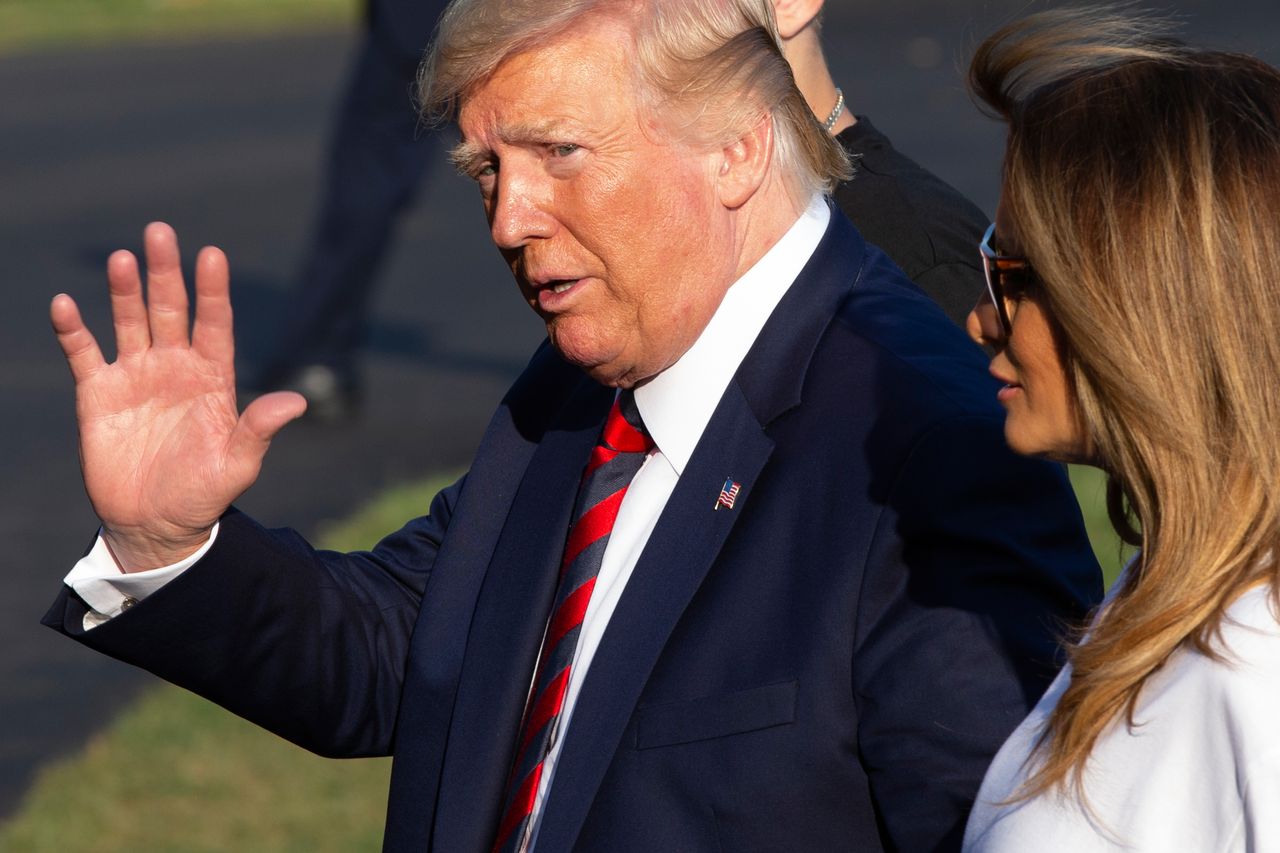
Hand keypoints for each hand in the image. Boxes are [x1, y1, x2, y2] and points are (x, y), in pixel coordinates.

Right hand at [51, 223, 306, 570]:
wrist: (156, 525)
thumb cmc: (203, 495)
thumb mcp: (237, 466)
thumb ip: (259, 430)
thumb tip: (296, 402)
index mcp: (212, 380)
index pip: (215, 324)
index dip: (213, 291)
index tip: (213, 254)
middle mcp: (175, 368)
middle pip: (171, 310)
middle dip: (166, 272)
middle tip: (160, 231)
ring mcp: (136, 377)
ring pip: (130, 321)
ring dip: (124, 290)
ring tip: (122, 258)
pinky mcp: (98, 395)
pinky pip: (84, 354)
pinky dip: (73, 330)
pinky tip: (65, 304)